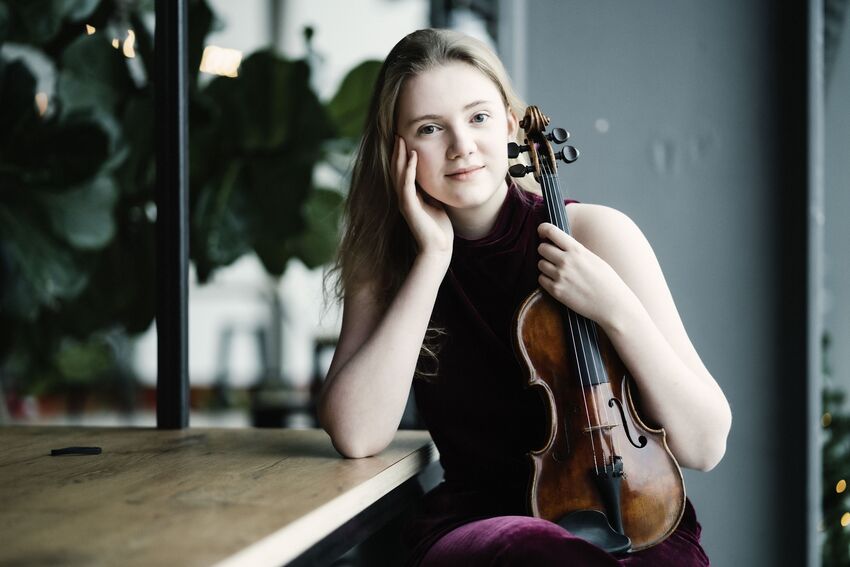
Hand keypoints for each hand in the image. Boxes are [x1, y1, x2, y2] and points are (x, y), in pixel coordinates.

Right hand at [392, 136, 453, 262]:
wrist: (438, 248)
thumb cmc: (439, 228)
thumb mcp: (436, 203)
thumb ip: (431, 191)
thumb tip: (437, 176)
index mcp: (409, 197)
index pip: (403, 172)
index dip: (402, 156)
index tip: (404, 139)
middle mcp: (404, 198)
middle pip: (397, 170)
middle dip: (397, 152)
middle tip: (398, 134)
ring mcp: (405, 202)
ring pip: (399, 174)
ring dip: (400, 156)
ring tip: (401, 140)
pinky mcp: (409, 207)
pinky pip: (407, 184)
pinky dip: (410, 169)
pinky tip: (413, 156)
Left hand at [537, 223, 635, 325]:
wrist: (612, 304)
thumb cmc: (606, 281)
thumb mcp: (593, 258)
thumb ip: (575, 251)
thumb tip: (559, 244)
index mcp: (577, 250)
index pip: (551, 231)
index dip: (543, 229)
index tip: (542, 233)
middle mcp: (566, 261)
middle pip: (542, 248)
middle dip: (545, 251)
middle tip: (553, 256)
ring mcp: (560, 276)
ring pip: (540, 264)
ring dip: (546, 266)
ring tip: (559, 272)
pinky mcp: (556, 291)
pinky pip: (541, 279)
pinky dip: (546, 280)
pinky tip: (558, 282)